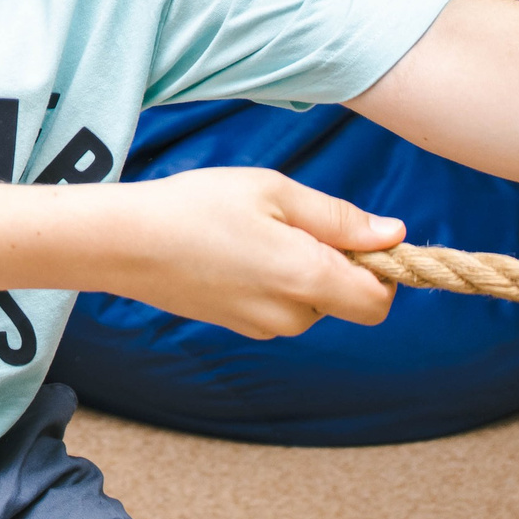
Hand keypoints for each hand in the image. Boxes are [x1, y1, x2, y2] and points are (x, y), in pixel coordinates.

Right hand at [100, 167, 403, 338]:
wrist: (123, 243)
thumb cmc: (197, 206)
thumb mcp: (273, 192)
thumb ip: (339, 217)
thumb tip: (394, 234)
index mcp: (307, 279)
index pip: (379, 301)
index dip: (380, 269)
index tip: (353, 235)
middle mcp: (290, 315)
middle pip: (346, 301)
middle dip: (337, 266)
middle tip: (292, 222)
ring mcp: (261, 327)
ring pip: (310, 304)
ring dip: (301, 272)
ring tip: (254, 232)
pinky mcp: (237, 326)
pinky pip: (278, 307)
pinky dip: (272, 282)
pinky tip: (234, 250)